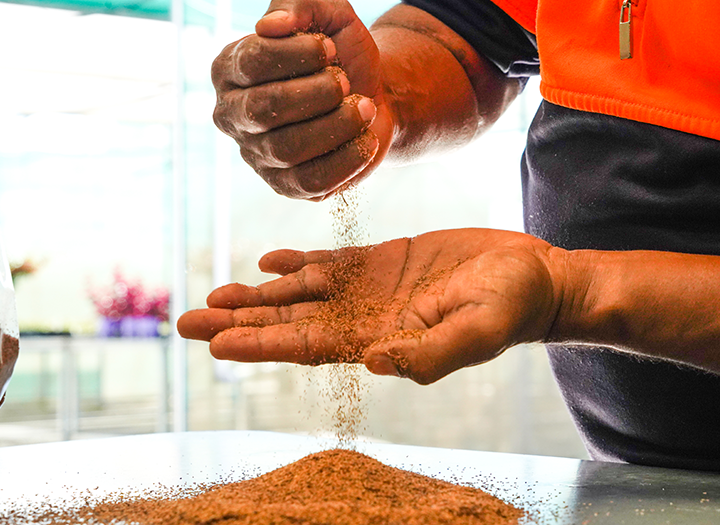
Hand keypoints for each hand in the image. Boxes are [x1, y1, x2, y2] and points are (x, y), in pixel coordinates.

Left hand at [178, 229, 564, 383]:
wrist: (533, 276)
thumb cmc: (511, 308)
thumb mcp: (477, 332)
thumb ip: (429, 353)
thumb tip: (373, 363)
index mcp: (381, 340)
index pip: (308, 346)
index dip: (261, 343)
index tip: (216, 342)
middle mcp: (366, 318)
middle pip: (290, 321)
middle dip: (240, 321)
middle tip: (187, 320)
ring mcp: (372, 289)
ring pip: (302, 293)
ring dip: (258, 295)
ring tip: (215, 294)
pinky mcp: (384, 261)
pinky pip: (331, 264)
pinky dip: (298, 263)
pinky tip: (270, 262)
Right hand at [212, 0, 394, 199]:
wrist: (370, 96)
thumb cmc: (339, 55)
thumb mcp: (327, 15)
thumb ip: (299, 4)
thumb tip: (271, 26)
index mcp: (230, 70)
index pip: (251, 62)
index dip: (298, 54)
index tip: (330, 48)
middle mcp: (233, 115)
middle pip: (264, 110)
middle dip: (317, 94)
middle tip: (345, 83)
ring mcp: (256, 155)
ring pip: (288, 149)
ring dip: (337, 126)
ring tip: (364, 108)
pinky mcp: (285, 185)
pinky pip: (311, 182)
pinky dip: (346, 160)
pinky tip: (365, 139)